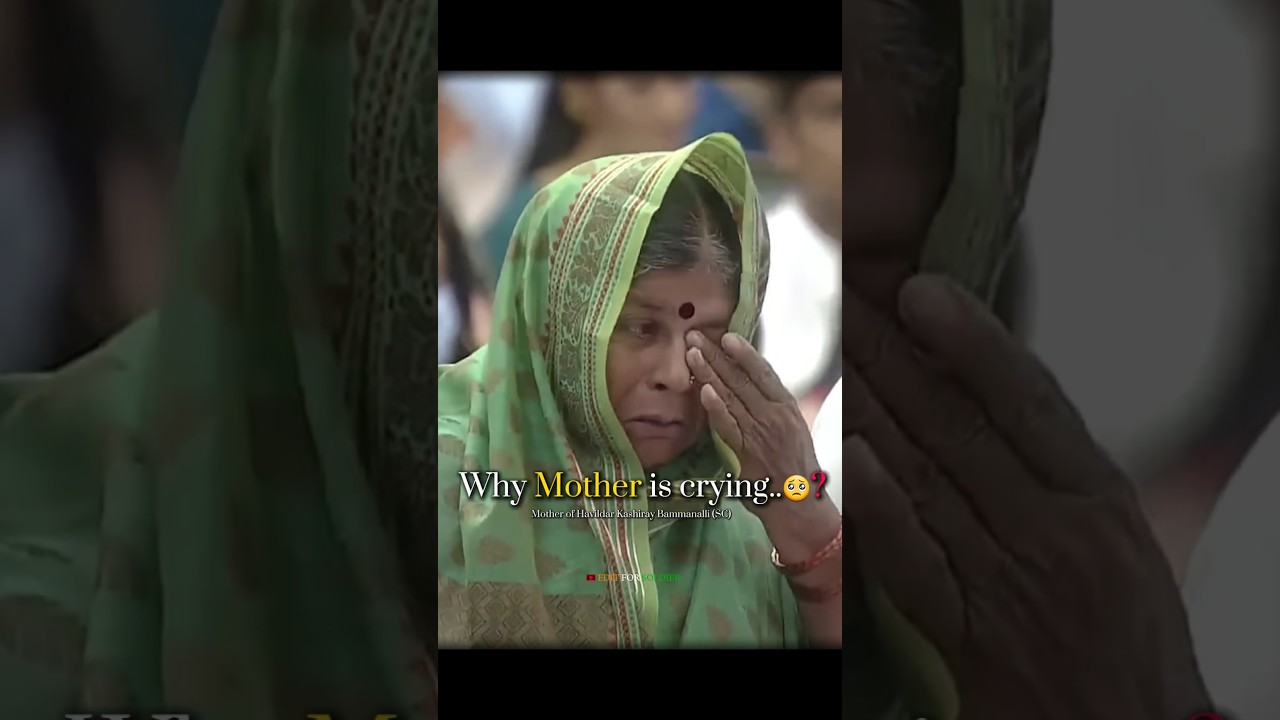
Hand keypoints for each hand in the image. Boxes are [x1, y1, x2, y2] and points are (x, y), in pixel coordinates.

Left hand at [685, 332, 822, 512]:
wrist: (800, 504)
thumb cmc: (794, 467)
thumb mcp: (791, 428)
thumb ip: (770, 407)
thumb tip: (747, 385)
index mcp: (786, 407)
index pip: (763, 372)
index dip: (744, 352)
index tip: (726, 335)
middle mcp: (774, 415)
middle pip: (741, 379)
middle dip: (716, 355)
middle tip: (694, 335)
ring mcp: (760, 433)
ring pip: (731, 397)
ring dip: (709, 373)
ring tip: (691, 353)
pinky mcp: (747, 453)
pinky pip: (728, 427)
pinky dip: (716, 408)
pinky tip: (704, 391)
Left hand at [842, 275, 1212, 719]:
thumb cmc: (1127, 636)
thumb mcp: (1119, 540)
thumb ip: (1058, 474)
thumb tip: (990, 395)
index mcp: (1099, 503)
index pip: (1028, 403)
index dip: (972, 342)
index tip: (921, 290)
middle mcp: (1055, 534)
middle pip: (962, 428)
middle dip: (899, 360)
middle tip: (851, 299)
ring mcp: (1010, 585)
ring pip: (931, 479)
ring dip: (876, 410)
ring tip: (835, 351)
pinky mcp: (972, 637)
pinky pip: (919, 562)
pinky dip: (885, 506)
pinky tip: (851, 453)